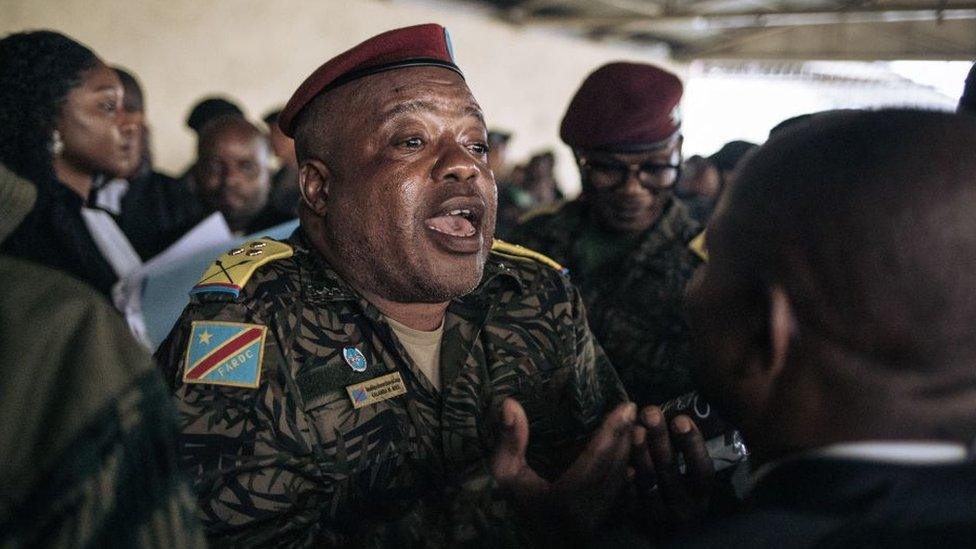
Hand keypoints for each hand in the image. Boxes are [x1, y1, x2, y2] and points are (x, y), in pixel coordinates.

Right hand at [490, 397, 636, 536]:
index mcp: (564, 499)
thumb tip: (511, 402)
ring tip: (636, 426)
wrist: (527, 543)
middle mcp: (587, 512)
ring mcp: (598, 522)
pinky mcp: (603, 524)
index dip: (612, 432)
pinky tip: (633, 455)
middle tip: (634, 410)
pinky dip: (628, 472)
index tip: (625, 407)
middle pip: (614, 468)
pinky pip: (622, 494)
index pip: (595, 459)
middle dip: (625, 437)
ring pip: (621, 482)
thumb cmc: (515, 504)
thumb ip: (510, 441)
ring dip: (630, 453)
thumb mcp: (506, 474)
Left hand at [632, 405, 714, 532]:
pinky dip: (626, 476)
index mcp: (700, 493)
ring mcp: (658, 514)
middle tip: (651, 413)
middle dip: (660, 438)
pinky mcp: (636, 517)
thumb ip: (685, 447)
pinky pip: (629, 494)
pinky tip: (621, 457)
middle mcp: (683, 508)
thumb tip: (676, 413)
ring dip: (641, 452)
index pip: (701, 469)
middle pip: (670, 470)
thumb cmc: (679, 486)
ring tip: (634, 428)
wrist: (662, 522)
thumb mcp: (690, 472)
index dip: (692, 444)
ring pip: (648, 480)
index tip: (680, 419)